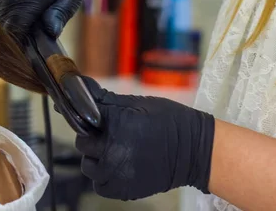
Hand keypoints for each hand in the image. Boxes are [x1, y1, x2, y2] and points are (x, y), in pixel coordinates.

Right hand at [0, 0, 82, 41]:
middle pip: (4, 28)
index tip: (31, 47)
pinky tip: (17, 7)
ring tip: (25, 18)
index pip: (16, 34)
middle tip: (30, 34)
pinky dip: (3, 12)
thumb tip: (50, 34)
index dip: (22, 44)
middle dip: (15, 34)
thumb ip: (59, 16)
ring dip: (9, 23)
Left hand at [76, 77, 214, 200]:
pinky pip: (99, 185)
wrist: (195, 150)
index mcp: (116, 124)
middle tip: (108, 135)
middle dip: (92, 137)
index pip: (82, 117)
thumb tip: (80, 86)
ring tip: (114, 152)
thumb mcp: (137, 103)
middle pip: (83, 143)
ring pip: (88, 166)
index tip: (93, 119)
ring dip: (96, 159)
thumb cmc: (168, 121)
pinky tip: (117, 167)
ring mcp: (116, 173)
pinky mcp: (123, 190)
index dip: (85, 117)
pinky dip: (104, 178)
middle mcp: (112, 149)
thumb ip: (106, 100)